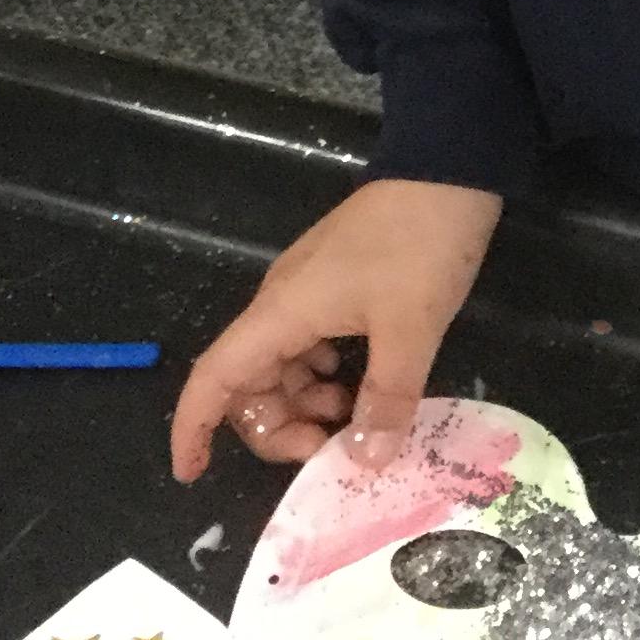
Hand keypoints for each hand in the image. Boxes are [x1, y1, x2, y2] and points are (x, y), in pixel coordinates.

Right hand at [169, 177, 502, 482]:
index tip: (192, 474)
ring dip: (305, 406)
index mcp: (281, 312)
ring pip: (283, 368)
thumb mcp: (411, 328)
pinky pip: (312, 347)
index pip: (213, 377)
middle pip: (249, 383)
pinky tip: (363, 389)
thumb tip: (366, 462)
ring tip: (355, 423)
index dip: (193, 428)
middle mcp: (282, 304)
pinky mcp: (337, 284)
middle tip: (327, 453)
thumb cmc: (420, 244)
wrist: (446, 165)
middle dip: (275, 428)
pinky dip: (327, 378)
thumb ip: (387, 398)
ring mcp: (308, 292)